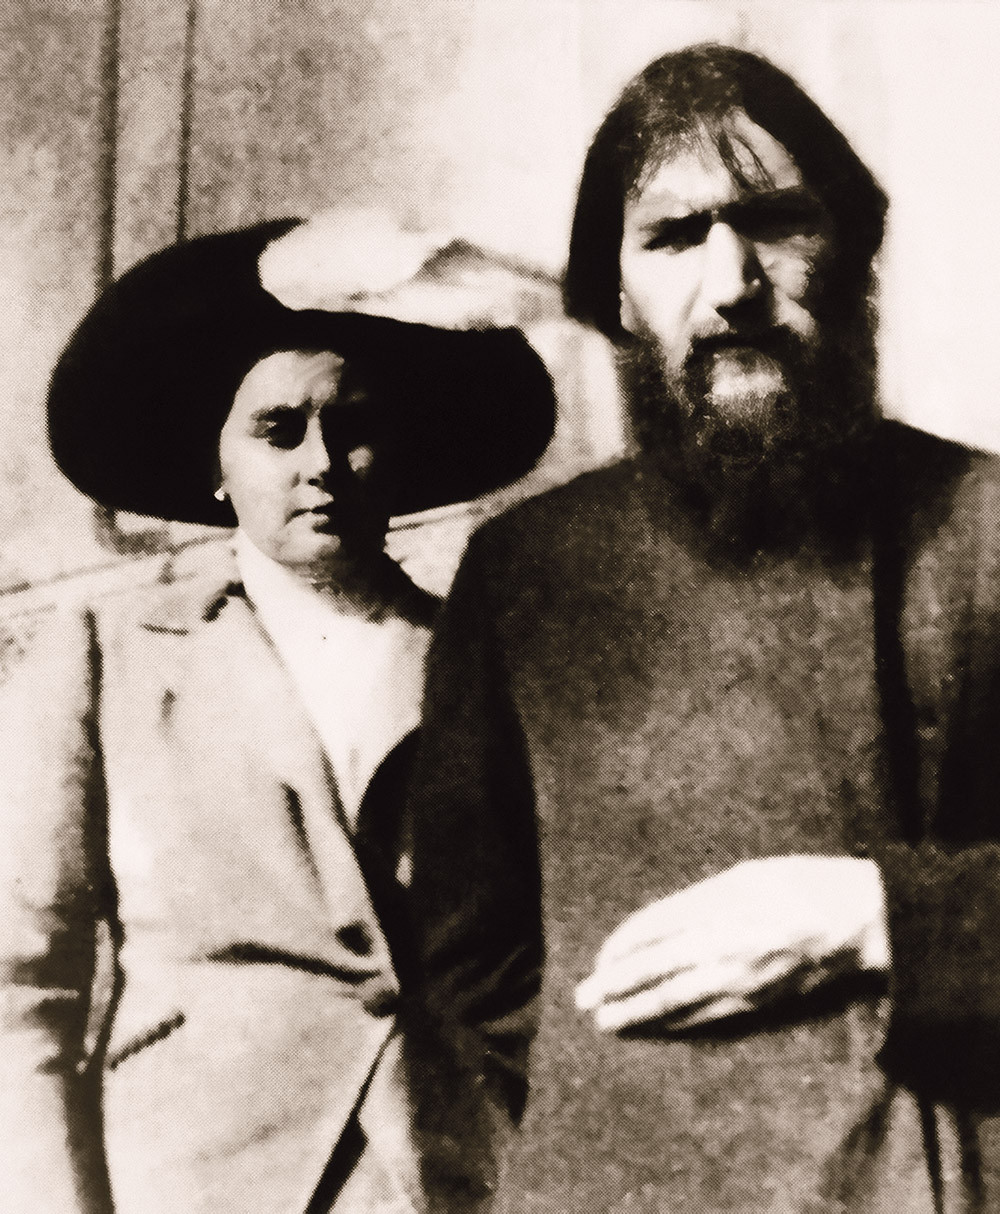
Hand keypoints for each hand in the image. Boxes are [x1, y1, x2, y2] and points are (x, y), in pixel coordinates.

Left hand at [575, 855, 888, 1032]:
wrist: (856, 920)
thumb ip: (698, 900)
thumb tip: (659, 926)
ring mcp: (737, 978)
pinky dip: (675, 1023)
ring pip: (675, 1000)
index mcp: (714, 904)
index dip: (619, 948)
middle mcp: (720, 943)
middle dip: (614, 985)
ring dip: (636, 1012)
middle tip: (583, 999)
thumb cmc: (797, 883)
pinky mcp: (756, 1001)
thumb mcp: (741, 875)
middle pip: (653, 969)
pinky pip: (706, 1016)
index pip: (650, 931)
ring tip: (607, 1022)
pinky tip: (657, 1027)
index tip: (599, 959)